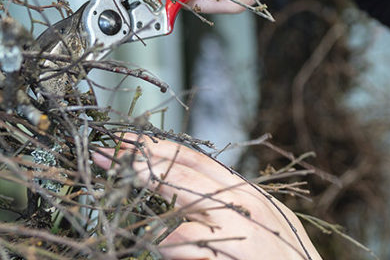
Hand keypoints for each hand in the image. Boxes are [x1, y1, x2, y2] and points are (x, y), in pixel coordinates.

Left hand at [92, 136, 320, 259]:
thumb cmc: (283, 258)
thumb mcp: (258, 221)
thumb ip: (224, 205)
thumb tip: (181, 200)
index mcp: (246, 192)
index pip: (195, 160)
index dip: (157, 148)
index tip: (124, 140)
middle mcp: (245, 205)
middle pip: (185, 176)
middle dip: (142, 164)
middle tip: (107, 157)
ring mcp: (243, 232)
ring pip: (185, 212)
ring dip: (153, 210)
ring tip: (127, 200)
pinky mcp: (238, 258)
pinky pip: (194, 248)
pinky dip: (172, 245)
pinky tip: (161, 245)